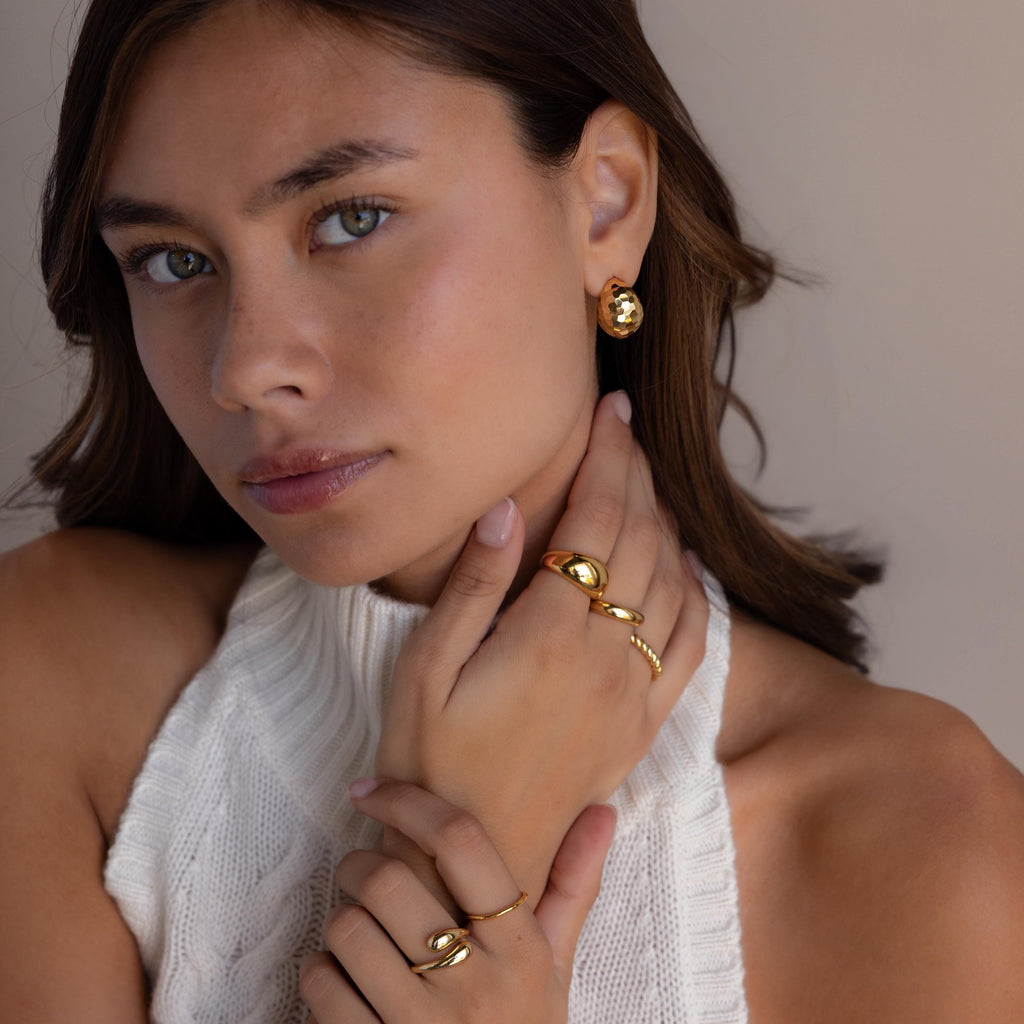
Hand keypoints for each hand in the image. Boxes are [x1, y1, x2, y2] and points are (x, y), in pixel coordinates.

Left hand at [300, 781, 614, 1023]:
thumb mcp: (555, 967)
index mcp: (521, 949)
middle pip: (390, 880)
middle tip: (360, 867)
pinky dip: (319, 970)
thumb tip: (602, 810)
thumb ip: (573, 886)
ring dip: (341, 918)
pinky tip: (342, 976)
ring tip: (358, 927)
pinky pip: (321, 986)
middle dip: (359, 863)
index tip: (372, 790)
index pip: (462, 842)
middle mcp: (473, 984)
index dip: (409, 802)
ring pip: (348, 929)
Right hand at [375, 391, 708, 897]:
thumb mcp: (424, 671)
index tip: (611, 411)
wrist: (473, 862)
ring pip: (672, 584)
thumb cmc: (430, 765)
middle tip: (625, 431)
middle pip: (638, 539)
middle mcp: (604, 656)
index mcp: (549, 634)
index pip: (595, 519)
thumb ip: (472, 587)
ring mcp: (632, 693)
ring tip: (646, 483)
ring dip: (665, 523)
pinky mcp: (641, 726)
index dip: (606, 458)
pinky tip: (681, 566)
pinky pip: (690, 646)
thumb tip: (507, 509)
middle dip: (635, 474)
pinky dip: (694, 593)